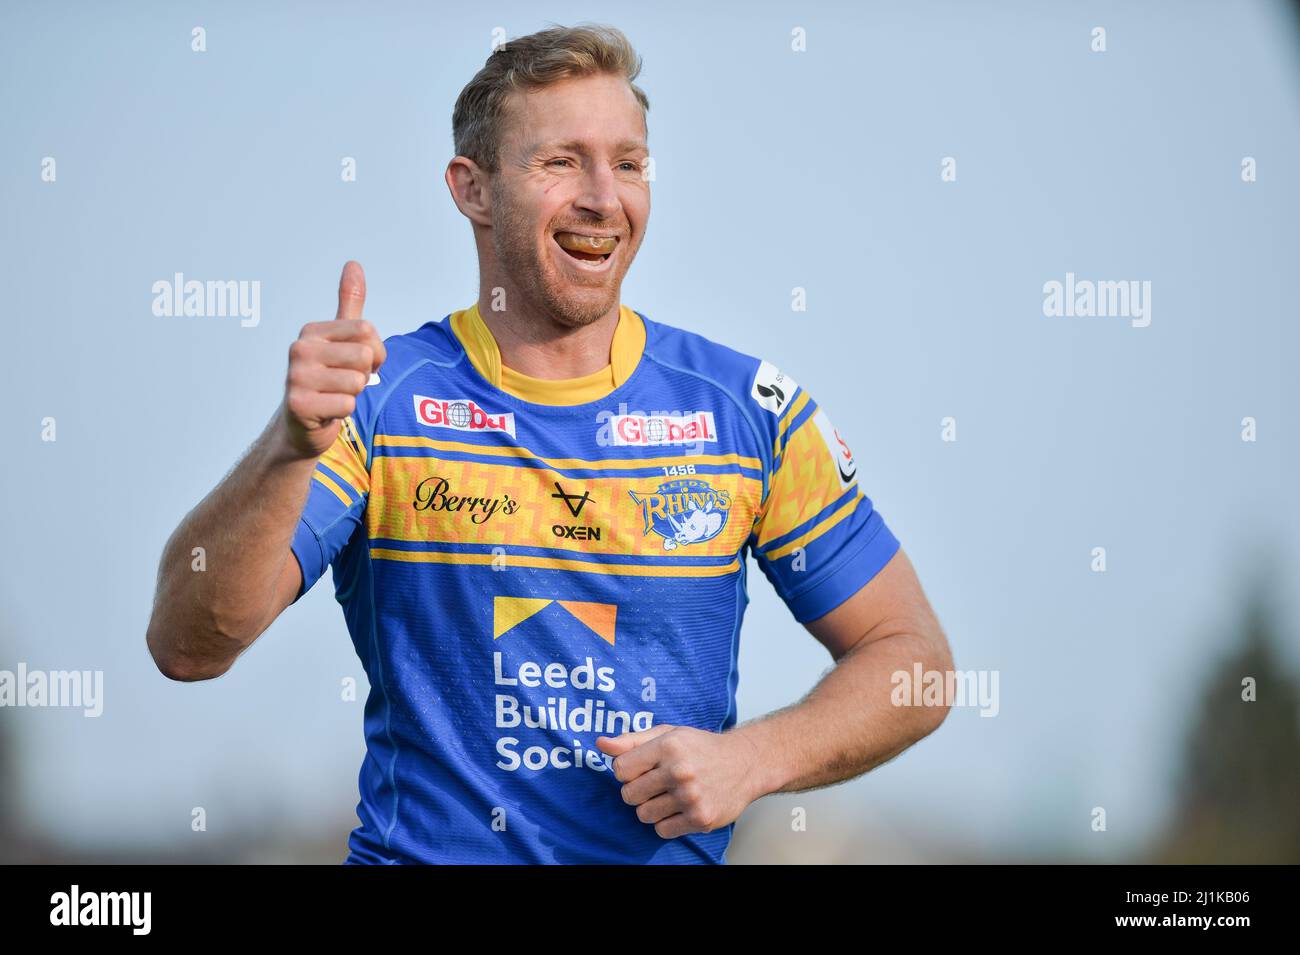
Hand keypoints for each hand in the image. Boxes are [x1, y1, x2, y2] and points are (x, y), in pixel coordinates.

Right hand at [279, 261, 386, 458]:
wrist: (302, 426)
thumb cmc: (328, 380)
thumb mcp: (340, 339)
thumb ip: (349, 304)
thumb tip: (354, 264)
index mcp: (312, 331)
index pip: (367, 331)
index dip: (375, 353)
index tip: (356, 363)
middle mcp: (300, 349)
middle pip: (365, 357)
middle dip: (365, 375)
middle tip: (345, 383)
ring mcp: (296, 377)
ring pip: (358, 382)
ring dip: (354, 395)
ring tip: (334, 396)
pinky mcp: (299, 405)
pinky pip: (347, 404)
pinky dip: (343, 412)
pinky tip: (327, 411)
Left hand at [596, 724, 765, 839]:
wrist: (745, 763)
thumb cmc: (701, 747)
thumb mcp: (667, 735)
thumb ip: (632, 741)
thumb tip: (601, 744)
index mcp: (668, 746)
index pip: (620, 769)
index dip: (627, 770)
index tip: (642, 768)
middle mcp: (679, 771)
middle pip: (629, 795)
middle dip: (637, 791)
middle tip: (656, 783)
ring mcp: (691, 797)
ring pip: (643, 815)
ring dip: (651, 808)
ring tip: (669, 795)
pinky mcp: (700, 818)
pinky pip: (662, 830)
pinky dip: (666, 822)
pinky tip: (680, 807)